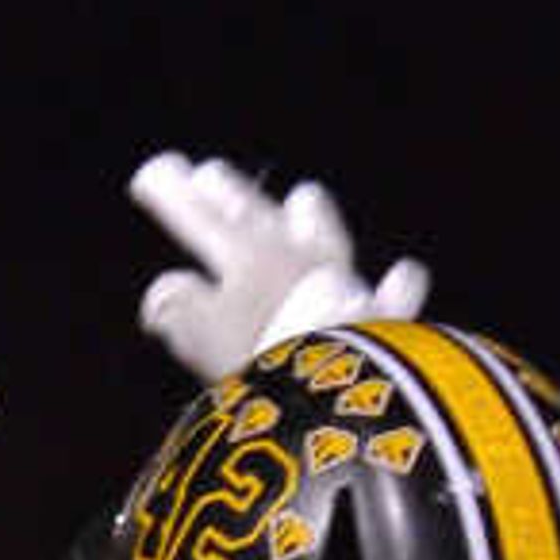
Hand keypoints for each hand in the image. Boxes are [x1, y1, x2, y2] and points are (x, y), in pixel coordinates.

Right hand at [127, 153, 430, 379]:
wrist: (343, 386)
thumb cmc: (264, 359)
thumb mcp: (202, 336)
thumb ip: (178, 308)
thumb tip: (160, 295)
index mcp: (246, 258)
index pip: (201, 218)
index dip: (174, 196)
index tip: (151, 173)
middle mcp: (296, 257)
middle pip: (257, 215)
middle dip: (229, 193)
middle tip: (209, 174)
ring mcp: (344, 281)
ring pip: (324, 234)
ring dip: (311, 216)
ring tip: (303, 196)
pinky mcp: (384, 318)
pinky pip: (394, 294)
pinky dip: (398, 285)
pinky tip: (407, 272)